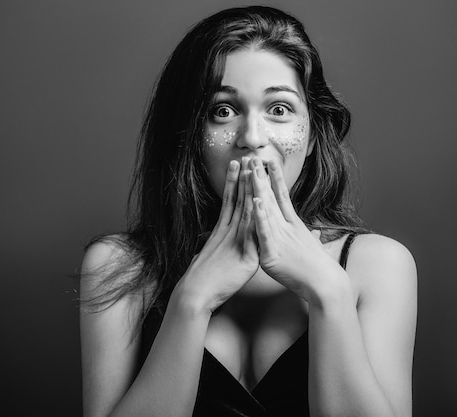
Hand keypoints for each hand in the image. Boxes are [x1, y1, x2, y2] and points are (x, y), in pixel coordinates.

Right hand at [175, 157, 258, 312]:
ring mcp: (236, 242)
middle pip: (237, 200)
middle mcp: (228, 233)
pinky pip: (252, 234)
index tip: (237, 166)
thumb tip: (213, 244)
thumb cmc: (203, 280)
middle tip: (246, 157)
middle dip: (242, 178)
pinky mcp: (245, 256)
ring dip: (249, 189)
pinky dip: (256, 218)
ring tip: (252, 170)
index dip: (234, 183)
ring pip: (245, 211)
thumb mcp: (212, 258)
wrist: (196, 294)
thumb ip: (218, 248)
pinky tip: (260, 203)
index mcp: (222, 232)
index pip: (230, 202)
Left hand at [249, 157, 346, 302]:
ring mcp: (280, 240)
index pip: (282, 197)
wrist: (327, 287)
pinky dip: (259, 217)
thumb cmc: (321, 271)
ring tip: (251, 170)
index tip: (270, 161)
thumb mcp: (313, 250)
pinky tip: (255, 202)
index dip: (275, 179)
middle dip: (262, 177)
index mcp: (294, 226)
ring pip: (266, 210)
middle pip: (272, 198)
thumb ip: (311, 239)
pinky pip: (264, 233)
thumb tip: (316, 234)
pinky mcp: (273, 255)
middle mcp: (287, 229)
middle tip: (254, 156)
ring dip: (257, 189)